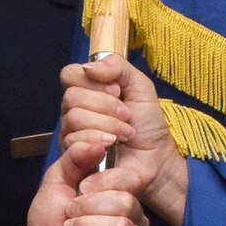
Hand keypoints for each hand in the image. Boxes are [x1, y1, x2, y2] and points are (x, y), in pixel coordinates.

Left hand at [14, 136, 149, 225]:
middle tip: (70, 214)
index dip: (104, 182)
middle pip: (127, 203)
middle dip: (90, 208)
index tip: (80, 188)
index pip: (130, 179)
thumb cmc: (49, 217)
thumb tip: (101, 142)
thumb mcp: (56, 180)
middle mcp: (131, 214)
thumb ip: (74, 158)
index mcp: (118, 191)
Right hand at [59, 55, 187, 225]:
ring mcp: (72, 133)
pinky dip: (99, 140)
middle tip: (126, 116)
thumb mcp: (140, 87)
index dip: (92, 81)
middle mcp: (75, 110)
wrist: (155, 159)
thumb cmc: (147, 125)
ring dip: (107, 124)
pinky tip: (113, 145)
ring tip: (125, 133)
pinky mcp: (73, 155)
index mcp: (88, 91)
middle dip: (105, 106)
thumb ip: (118, 67)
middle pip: (71, 96)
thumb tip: (90, 66)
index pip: (70, 74)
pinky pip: (74, 140)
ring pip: (74, 117)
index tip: (117, 91)